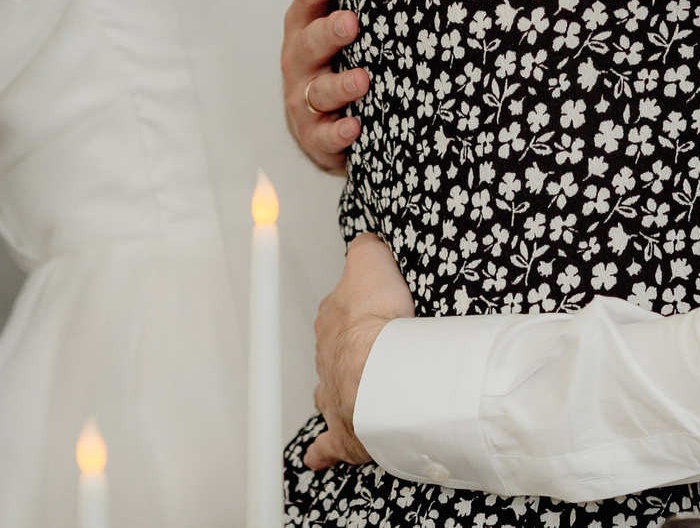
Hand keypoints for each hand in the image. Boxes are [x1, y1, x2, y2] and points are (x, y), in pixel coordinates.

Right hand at [282, 0, 367, 171]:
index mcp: (305, 20)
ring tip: (363, 79)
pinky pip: (324, 137)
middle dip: (329, 30)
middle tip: (352, 21)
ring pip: (317, 90)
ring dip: (339, 84)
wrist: (324, 118)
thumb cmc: (331, 49)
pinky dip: (338, 134)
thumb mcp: (328, 5)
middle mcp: (300, 56)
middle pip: (309, 40)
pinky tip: (355, 128)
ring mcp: (304, 97)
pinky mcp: (315, 136)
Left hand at [304, 231, 413, 469]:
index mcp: (333, 322)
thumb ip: (366, 247)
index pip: (336, 313)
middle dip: (350, 353)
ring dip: (342, 393)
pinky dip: (322, 451)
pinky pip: (328, 445)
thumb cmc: (377, 322)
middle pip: (335, 354)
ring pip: (330, 392)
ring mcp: (332, 396)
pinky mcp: (344, 432)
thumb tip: (366, 240)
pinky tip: (317, 458)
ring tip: (362, 394)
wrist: (382, 371)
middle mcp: (327, 359)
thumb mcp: (371, 260)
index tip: (363, 317)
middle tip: (377, 353)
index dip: (350, 314)